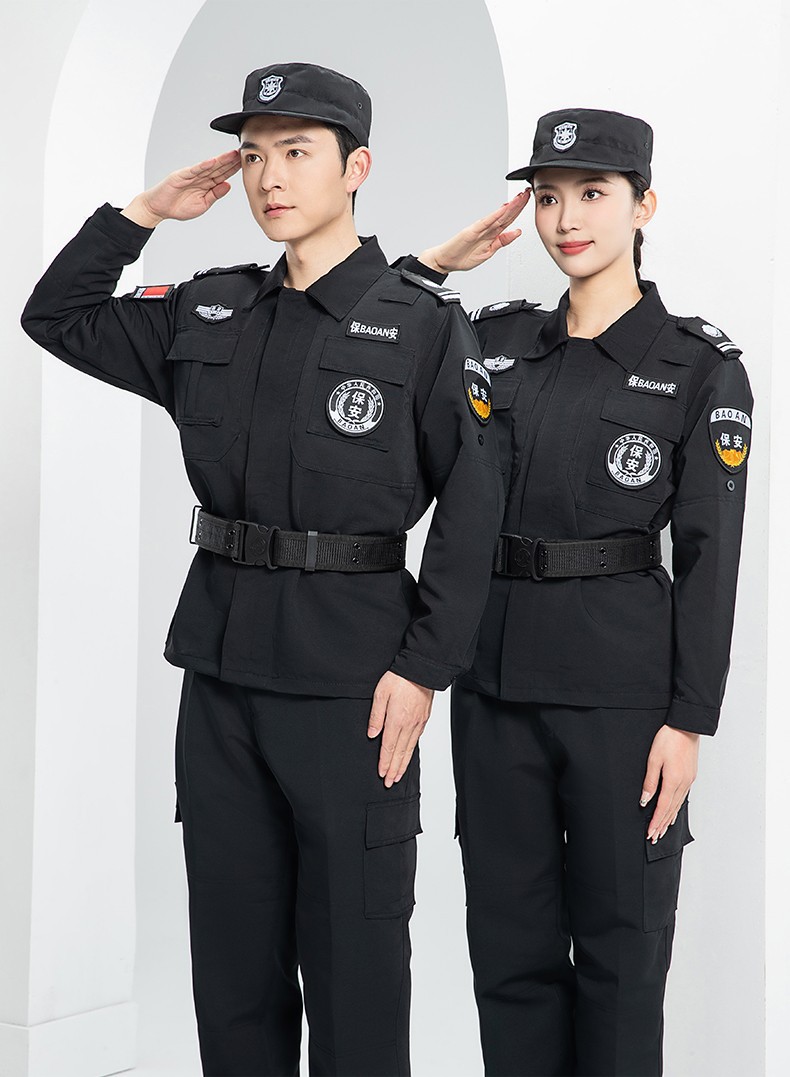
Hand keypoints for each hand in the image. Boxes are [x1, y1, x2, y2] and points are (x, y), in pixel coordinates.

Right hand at [121, 150, 241, 227]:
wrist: (159, 208)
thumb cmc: (179, 207)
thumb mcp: (203, 204)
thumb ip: (215, 194)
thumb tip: (228, 185)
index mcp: (206, 185)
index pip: (222, 175)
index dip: (233, 169)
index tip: (244, 163)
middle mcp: (200, 177)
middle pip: (218, 168)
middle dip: (231, 161)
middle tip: (243, 153)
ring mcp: (191, 175)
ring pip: (209, 167)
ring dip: (221, 160)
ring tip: (232, 154)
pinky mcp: (180, 176)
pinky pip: (194, 170)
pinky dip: (203, 166)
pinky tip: (212, 161)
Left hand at [367, 671, 433, 786]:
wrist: (421, 669)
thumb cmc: (399, 678)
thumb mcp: (381, 694)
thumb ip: (376, 716)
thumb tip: (372, 735)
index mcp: (396, 720)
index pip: (389, 747)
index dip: (385, 762)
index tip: (381, 774)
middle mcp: (409, 725)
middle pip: (400, 753)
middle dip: (394, 769)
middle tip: (389, 783)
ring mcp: (418, 723)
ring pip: (410, 749)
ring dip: (403, 764)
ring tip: (398, 775)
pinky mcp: (424, 718)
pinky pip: (417, 740)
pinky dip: (412, 752)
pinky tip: (409, 756)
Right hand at [417, 189, 529, 273]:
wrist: (446, 261)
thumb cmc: (462, 257)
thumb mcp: (489, 252)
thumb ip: (502, 241)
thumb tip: (517, 232)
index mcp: (492, 234)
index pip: (508, 219)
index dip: (518, 210)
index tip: (527, 201)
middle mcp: (487, 228)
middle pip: (506, 214)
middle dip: (517, 204)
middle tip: (527, 192)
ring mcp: (479, 228)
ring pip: (498, 215)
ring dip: (510, 206)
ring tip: (520, 197)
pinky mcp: (472, 231)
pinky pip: (486, 222)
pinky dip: (495, 215)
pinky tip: (504, 208)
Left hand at [640, 725, 699, 842]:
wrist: (686, 727)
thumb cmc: (668, 739)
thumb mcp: (653, 759)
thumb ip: (649, 781)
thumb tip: (645, 800)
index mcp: (673, 780)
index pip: (662, 807)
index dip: (655, 822)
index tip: (650, 833)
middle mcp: (683, 783)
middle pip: (670, 810)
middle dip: (662, 825)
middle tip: (654, 838)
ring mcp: (688, 780)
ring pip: (677, 805)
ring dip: (669, 819)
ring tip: (662, 830)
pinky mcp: (690, 776)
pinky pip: (682, 797)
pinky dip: (676, 808)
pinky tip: (673, 812)